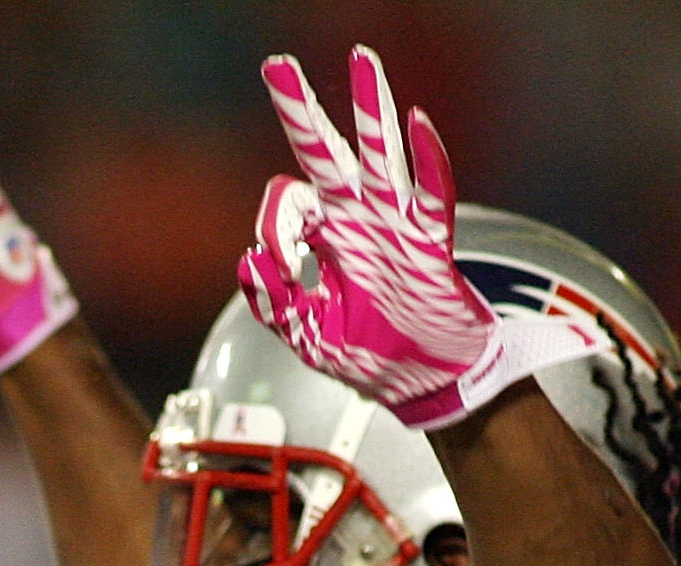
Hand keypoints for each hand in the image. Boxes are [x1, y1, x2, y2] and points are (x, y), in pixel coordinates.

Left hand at [240, 46, 600, 429]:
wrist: (425, 386)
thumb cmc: (370, 359)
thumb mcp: (306, 338)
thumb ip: (273, 303)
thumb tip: (249, 260)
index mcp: (328, 238)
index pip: (289, 201)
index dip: (274, 224)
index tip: (280, 261)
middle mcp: (359, 220)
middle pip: (325, 153)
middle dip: (300, 110)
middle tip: (276, 66)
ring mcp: (396, 226)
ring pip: (379, 156)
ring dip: (368, 110)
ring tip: (360, 62)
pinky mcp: (430, 243)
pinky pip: (432, 193)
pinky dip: (429, 160)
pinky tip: (417, 124)